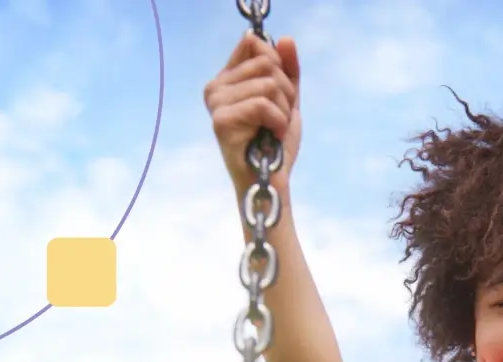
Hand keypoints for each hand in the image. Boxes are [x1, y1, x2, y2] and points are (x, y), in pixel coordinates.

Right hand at [205, 32, 301, 188]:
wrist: (270, 180)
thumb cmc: (275, 144)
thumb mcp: (287, 100)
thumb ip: (288, 69)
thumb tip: (285, 39)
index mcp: (227, 79)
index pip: (254, 44)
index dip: (279, 64)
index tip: (283, 92)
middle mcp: (215, 87)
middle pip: (266, 62)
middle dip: (286, 91)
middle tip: (282, 117)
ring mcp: (215, 103)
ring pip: (268, 83)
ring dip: (284, 110)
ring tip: (276, 130)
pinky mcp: (220, 120)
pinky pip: (262, 103)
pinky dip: (279, 121)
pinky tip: (273, 136)